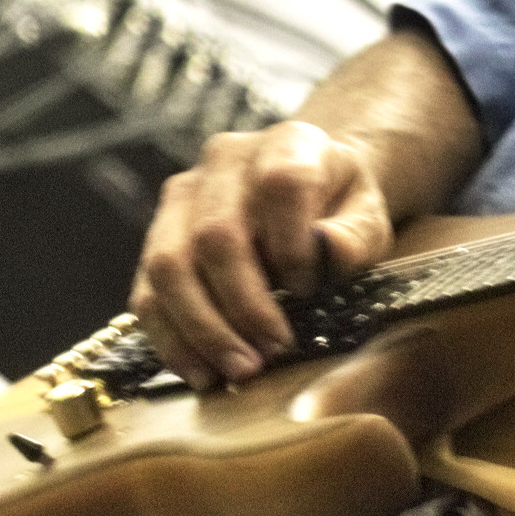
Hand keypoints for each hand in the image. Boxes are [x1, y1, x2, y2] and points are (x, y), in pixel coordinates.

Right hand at [129, 122, 394, 386]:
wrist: (302, 188)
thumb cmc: (338, 207)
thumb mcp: (368, 216)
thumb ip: (355, 235)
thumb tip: (326, 251)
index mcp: (288, 144)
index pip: (281, 184)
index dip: (292, 244)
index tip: (309, 291)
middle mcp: (225, 161)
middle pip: (216, 235)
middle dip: (242, 306)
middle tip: (269, 354)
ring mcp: (183, 196)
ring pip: (169, 264)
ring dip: (201, 329)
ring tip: (237, 371)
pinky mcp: (158, 235)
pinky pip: (146, 290)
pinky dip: (170, 338)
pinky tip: (201, 370)